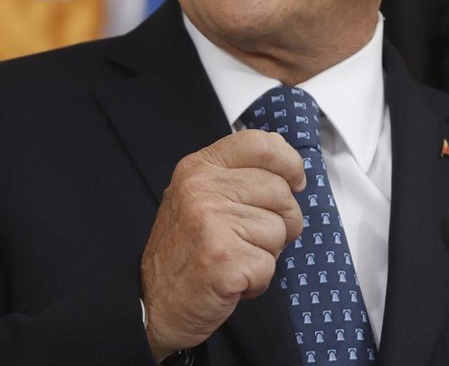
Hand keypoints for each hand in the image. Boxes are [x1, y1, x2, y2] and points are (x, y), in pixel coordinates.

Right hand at [140, 129, 305, 359]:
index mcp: (198, 168)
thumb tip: (288, 169)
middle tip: (253, 239)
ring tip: (235, 259)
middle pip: (280, 191)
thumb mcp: (199, 198)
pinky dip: (258, 281)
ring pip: (278, 230)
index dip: (289, 162)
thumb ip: (235, 177)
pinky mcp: (222, 258)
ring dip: (266, 254)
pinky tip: (232, 280)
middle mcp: (202, 188)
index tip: (295, 181)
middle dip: (282, 221)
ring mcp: (210, 222)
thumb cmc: (185, 252)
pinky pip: (269, 265)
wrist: (153, 304)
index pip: (260, 143)